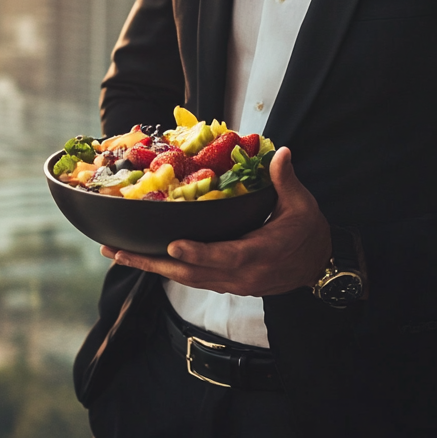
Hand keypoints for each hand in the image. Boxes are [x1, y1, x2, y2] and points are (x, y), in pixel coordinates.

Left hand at [100, 146, 331, 295]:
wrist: (319, 264)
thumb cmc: (308, 231)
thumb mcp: (300, 204)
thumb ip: (285, 179)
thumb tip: (281, 153)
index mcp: (260, 253)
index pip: (225, 257)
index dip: (198, 253)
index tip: (172, 245)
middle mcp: (241, 275)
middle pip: (192, 274)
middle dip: (152, 263)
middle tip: (118, 252)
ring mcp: (233, 284)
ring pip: (186, 279)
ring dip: (152, 267)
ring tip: (119, 254)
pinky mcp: (227, 284)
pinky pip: (192, 278)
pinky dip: (167, 269)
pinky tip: (145, 258)